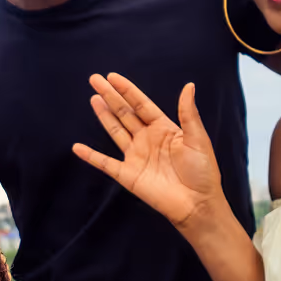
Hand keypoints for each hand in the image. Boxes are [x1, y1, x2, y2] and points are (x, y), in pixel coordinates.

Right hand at [72, 73, 223, 229]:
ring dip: (103, 115)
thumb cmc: (203, 172)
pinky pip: (105, 163)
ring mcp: (136, 156)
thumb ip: (189, 113)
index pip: (141, 104)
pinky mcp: (127, 175)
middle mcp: (147, 139)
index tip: (112, 77)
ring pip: (115, 131)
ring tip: (92, 99)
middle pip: (124, 113)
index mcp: (164, 128)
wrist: (197, 203)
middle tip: (94, 79)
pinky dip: (91, 156)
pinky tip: (77, 148)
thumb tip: (188, 86)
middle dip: (110, 96)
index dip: (127, 90)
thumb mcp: (198, 138)